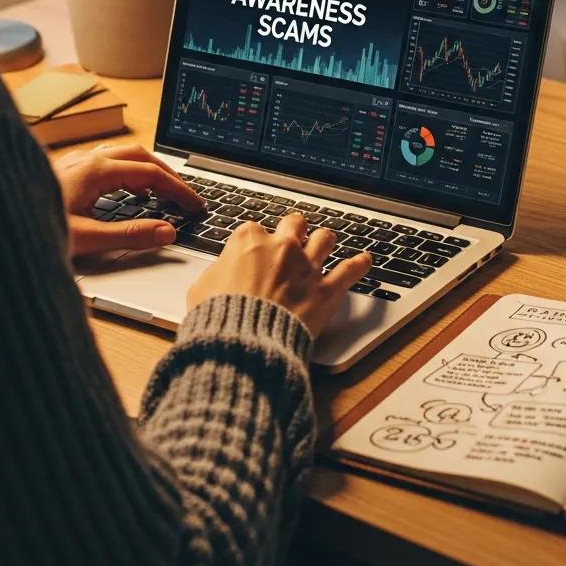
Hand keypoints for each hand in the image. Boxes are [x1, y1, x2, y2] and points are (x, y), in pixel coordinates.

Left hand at [52, 144, 204, 257]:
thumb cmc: (26, 227)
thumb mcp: (84, 238)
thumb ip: (129, 235)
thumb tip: (166, 232)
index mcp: (96, 170)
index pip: (151, 174)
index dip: (178, 190)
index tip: (196, 205)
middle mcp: (86, 160)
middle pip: (140, 157)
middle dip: (168, 175)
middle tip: (186, 196)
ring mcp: (74, 163)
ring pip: (122, 156)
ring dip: (147, 170)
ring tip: (162, 192)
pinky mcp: (64, 171)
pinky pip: (106, 162)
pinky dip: (127, 173)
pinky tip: (123, 190)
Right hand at [186, 213, 370, 337]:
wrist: (242, 341)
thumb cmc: (219, 316)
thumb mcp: (201, 288)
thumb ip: (218, 273)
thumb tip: (221, 274)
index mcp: (249, 241)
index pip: (254, 230)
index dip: (254, 242)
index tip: (253, 253)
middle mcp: (281, 247)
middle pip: (294, 224)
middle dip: (293, 231)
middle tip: (291, 239)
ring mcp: (306, 266)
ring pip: (324, 238)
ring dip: (323, 241)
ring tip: (324, 243)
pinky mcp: (325, 290)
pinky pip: (350, 270)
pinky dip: (359, 264)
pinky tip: (364, 260)